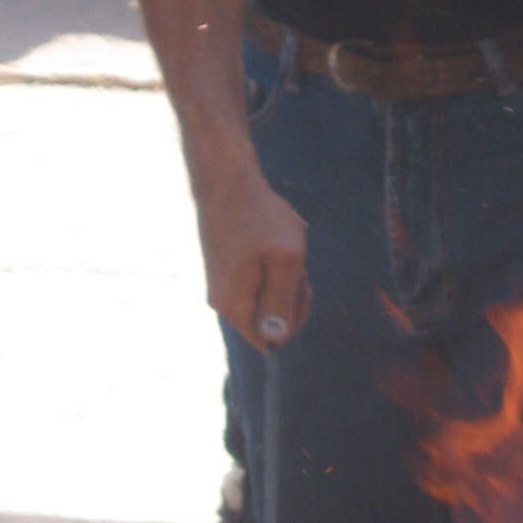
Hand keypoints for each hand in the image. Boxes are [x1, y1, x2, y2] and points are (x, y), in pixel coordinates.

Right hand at [196, 157, 310, 351]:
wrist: (226, 180)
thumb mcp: (286, 259)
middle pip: (268, 321)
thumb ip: (283, 302)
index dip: (294, 319)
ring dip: (282, 277)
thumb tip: (276, 341)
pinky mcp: (224, 272)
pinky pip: (257, 283)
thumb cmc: (259, 217)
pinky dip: (271, 266)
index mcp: (234, 306)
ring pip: (265, 298)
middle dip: (290, 296)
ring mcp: (221, 287)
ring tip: (280, 246)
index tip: (300, 285)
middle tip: (293, 262)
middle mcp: (221, 303)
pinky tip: (269, 240)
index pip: (270, 342)